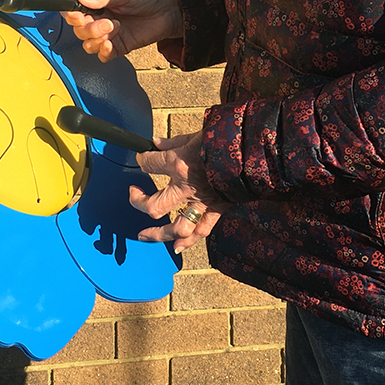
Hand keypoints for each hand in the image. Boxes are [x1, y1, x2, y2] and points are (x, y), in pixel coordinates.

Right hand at [63, 0, 182, 62]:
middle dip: (90, 29)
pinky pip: (103, 56)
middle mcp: (98, 20)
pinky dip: (103, 52)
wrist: (169, 11)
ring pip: (88, 45)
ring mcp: (108, 35)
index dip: (72, 16)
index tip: (78, 15)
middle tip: (108, 22)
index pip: (74, 12)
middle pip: (79, 31)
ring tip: (116, 28)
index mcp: (96, 4)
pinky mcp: (118, 47)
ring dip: (98, 39)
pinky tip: (110, 44)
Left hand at [131, 131, 227, 253]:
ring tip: (145, 235)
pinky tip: (177, 248)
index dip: (142, 160)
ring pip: (175, 227)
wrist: (251, 150)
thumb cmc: (222, 140)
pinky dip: (188, 242)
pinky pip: (201, 231)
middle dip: (138, 202)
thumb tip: (156, 143)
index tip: (142, 158)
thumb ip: (172, 143)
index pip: (149, 163)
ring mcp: (201, 202)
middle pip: (153, 205)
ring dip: (158, 234)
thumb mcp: (193, 136)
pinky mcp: (216, 210)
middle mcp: (186, 186)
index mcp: (179, 163)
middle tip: (133, 195)